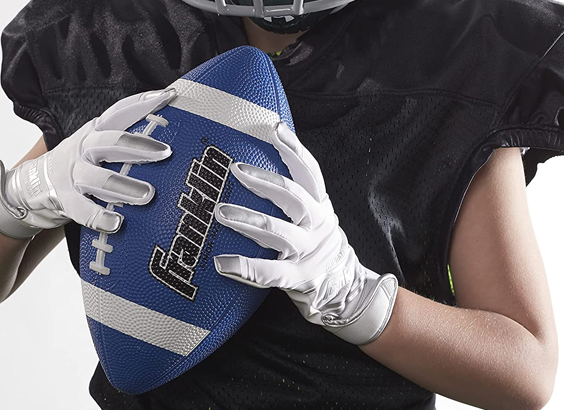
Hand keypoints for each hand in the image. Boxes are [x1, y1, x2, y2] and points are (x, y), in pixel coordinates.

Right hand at [0, 88, 175, 238]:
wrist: (32, 186)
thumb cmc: (81, 165)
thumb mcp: (99, 147)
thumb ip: (126, 143)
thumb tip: (173, 142)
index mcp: (97, 132)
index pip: (120, 112)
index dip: (142, 102)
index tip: (169, 96)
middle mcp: (85, 148)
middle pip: (111, 142)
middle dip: (139, 146)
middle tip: (166, 152)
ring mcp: (73, 173)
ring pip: (98, 178)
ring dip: (124, 186)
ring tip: (148, 195)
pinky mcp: (64, 198)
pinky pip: (81, 208)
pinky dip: (98, 216)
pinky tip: (116, 223)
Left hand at [213, 122, 397, 344]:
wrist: (344, 287)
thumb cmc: (316, 244)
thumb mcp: (315, 215)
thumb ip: (295, 195)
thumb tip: (257, 165)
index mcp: (321, 206)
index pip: (310, 172)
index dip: (294, 149)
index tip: (275, 129)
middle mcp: (317, 225)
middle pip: (292, 197)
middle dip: (263, 181)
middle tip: (235, 169)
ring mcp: (306, 251)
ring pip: (277, 231)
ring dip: (247, 220)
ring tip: (220, 212)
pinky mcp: (296, 277)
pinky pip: (269, 272)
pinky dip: (244, 266)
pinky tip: (221, 262)